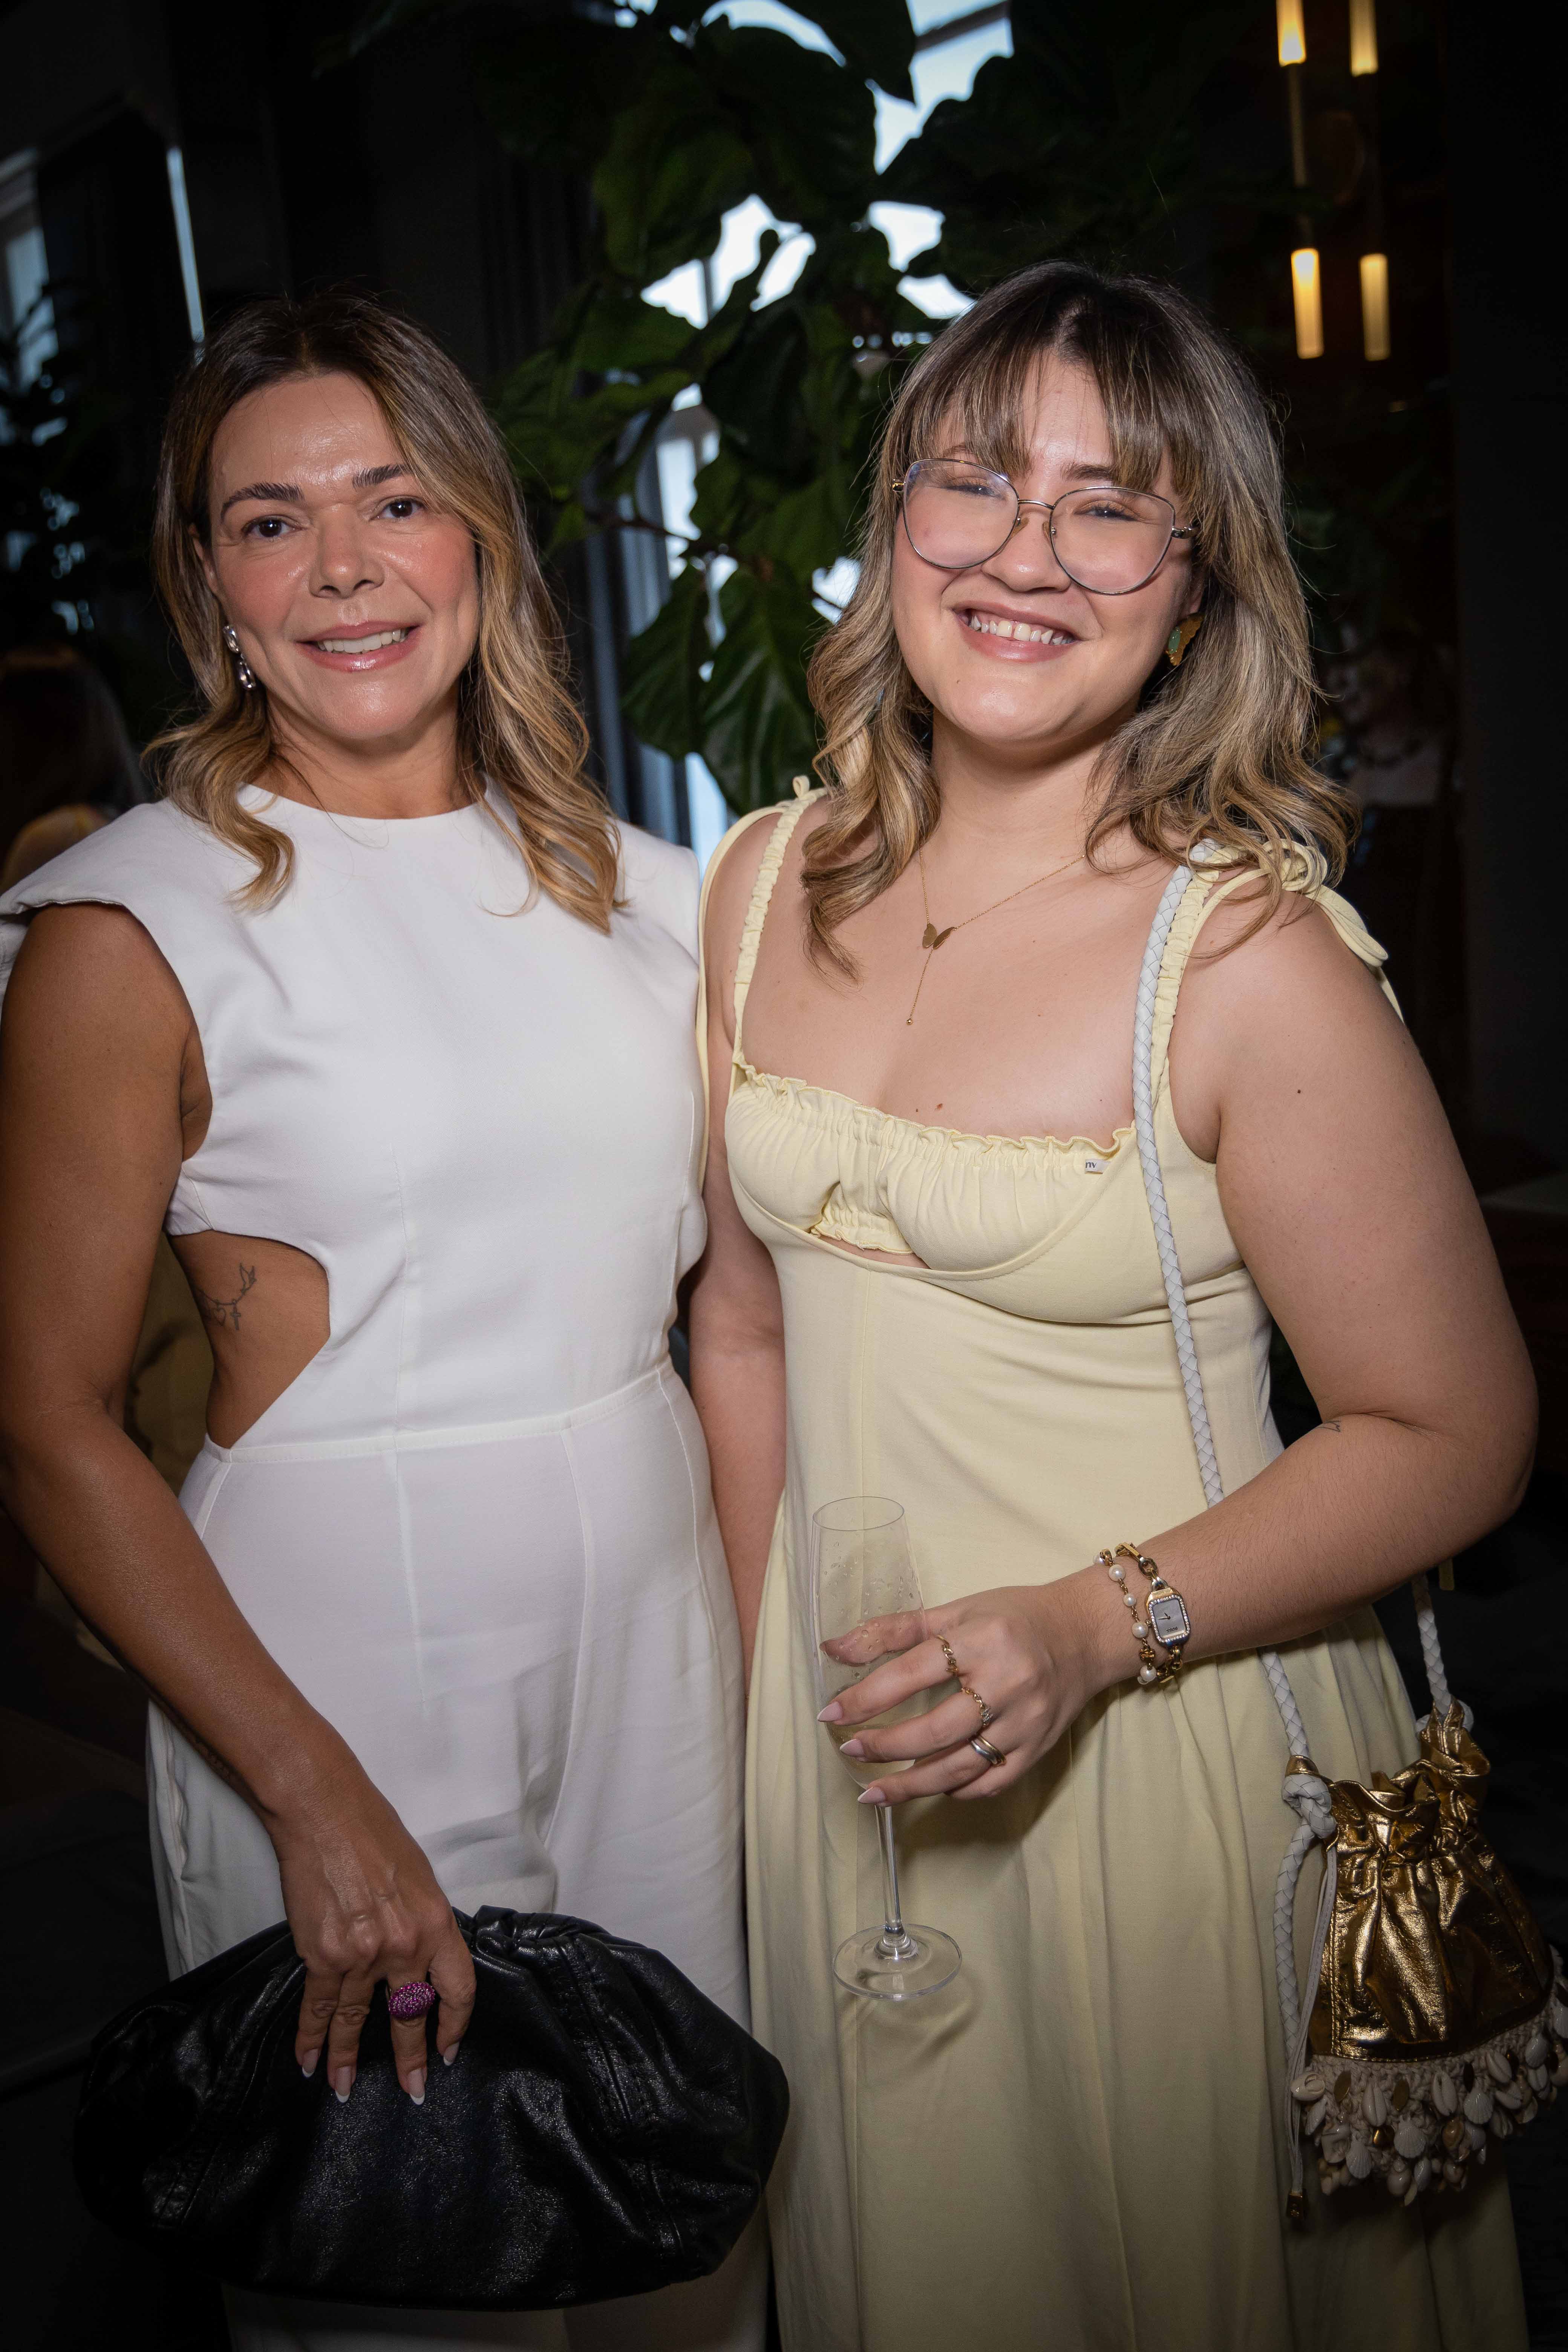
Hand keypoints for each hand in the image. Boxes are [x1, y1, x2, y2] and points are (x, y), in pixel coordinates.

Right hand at [264, 1748, 474, 2104]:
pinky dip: (312, 2038)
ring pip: (357, 2021)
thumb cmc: (373, 1833)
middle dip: (412, 2059)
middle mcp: (405, 1946)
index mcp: (437, 1923)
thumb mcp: (419, 1878)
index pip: (457, 1990)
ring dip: (349, 2061)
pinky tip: (309, 2062)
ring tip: (345, 2091)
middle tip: (414, 2090)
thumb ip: (423, 1922)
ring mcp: (363, 1955)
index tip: (448, 2050)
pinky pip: (319, 2008)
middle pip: (411, 2017)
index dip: (455, 2026)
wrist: (324, 1812)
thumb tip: (421, 1956)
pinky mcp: (323, 1956)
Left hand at [817, 1569, 1116, 1805]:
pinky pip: (990, 1782)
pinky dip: (956, 1790)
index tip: (830, 1714)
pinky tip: (929, 1788)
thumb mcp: (955, 1612)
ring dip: (910, 1784)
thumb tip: (831, 1649)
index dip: (866, 1697)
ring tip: (872, 1792)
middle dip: (884, 1746)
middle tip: (849, 1749)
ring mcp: (1026, 1722)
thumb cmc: (1014, 1617)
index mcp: (981, 1640)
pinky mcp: (1038, 1748)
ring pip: (959, 1766)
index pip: (912, 1674)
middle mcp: (1006, 1684)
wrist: (1086, 1633)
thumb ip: (892, 1630)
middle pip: (934, 1730)